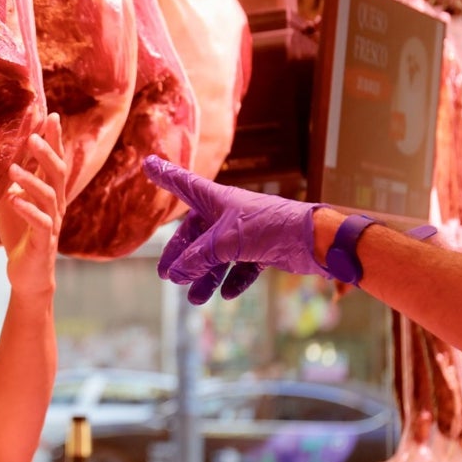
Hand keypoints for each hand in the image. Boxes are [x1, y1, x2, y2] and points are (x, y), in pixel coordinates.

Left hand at [0, 114, 66, 295]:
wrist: (27, 274)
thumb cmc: (20, 234)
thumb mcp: (14, 200)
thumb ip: (14, 179)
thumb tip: (3, 151)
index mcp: (50, 192)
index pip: (55, 161)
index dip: (55, 140)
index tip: (52, 116)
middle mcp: (56, 205)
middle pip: (58, 174)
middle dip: (47, 154)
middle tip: (34, 137)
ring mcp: (52, 223)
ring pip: (48, 197)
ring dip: (31, 181)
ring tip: (13, 169)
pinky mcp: (44, 242)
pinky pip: (40, 223)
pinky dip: (26, 210)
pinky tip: (13, 200)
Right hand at [142, 155, 329, 303]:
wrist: (313, 238)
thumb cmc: (267, 227)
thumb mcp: (224, 242)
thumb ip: (197, 258)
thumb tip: (176, 274)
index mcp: (216, 200)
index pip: (183, 184)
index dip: (165, 175)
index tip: (148, 163)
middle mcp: (228, 214)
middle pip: (196, 234)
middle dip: (182, 255)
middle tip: (168, 275)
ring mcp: (245, 232)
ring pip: (217, 255)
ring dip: (205, 276)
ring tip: (195, 297)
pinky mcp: (262, 249)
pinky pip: (241, 266)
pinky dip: (233, 279)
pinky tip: (226, 294)